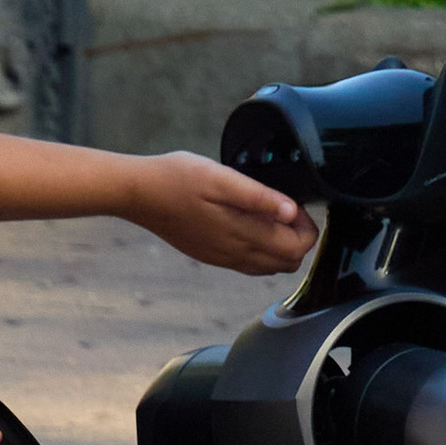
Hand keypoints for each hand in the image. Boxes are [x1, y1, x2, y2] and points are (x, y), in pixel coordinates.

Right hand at [128, 151, 313, 275]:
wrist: (139, 194)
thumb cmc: (176, 179)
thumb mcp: (220, 177)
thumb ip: (259, 196)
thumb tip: (291, 211)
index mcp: (242, 233)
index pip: (297, 248)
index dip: (306, 227)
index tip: (297, 204)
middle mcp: (235, 253)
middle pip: (288, 262)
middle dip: (298, 238)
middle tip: (286, 209)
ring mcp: (223, 258)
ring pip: (270, 267)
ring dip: (281, 246)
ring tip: (269, 215)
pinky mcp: (213, 257)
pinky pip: (250, 265)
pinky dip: (262, 251)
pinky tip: (250, 224)